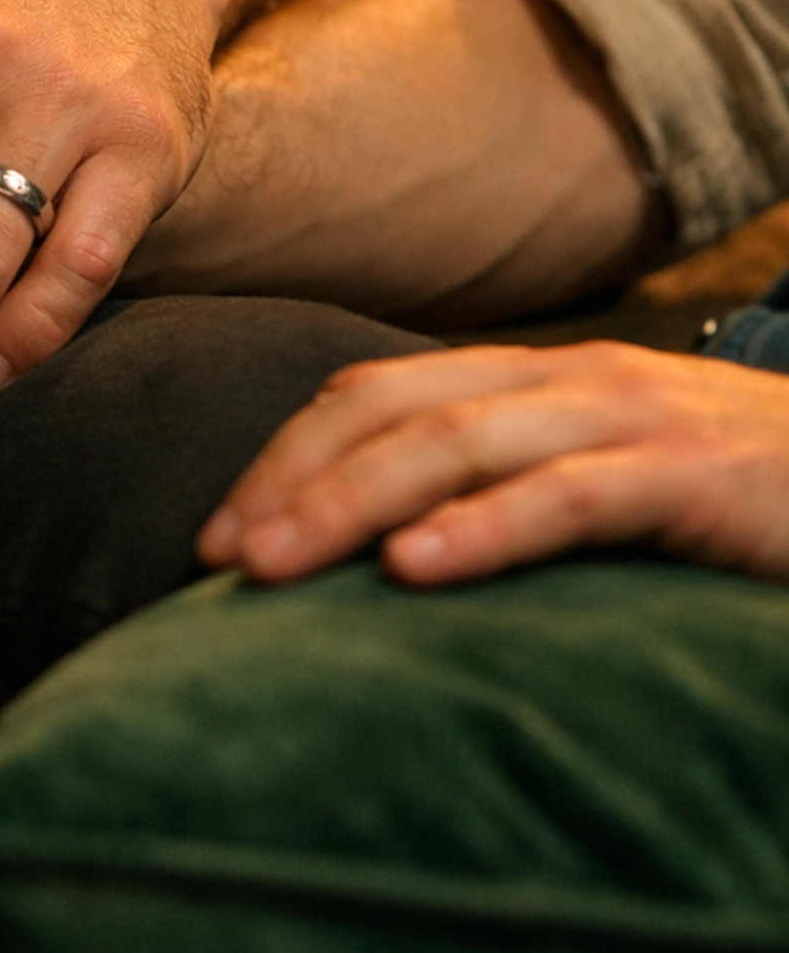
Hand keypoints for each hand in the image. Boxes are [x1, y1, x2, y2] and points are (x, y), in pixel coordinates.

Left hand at [199, 340, 788, 588]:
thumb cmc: (738, 503)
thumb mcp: (609, 487)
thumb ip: (511, 497)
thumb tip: (386, 562)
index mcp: (538, 383)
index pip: (377, 394)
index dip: (286, 456)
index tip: (216, 538)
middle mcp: (573, 382)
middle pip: (394, 410)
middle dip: (292, 479)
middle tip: (215, 558)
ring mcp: (637, 420)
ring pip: (460, 444)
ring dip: (349, 503)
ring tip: (271, 567)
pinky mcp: (698, 477)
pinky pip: (572, 495)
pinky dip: (484, 528)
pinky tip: (415, 570)